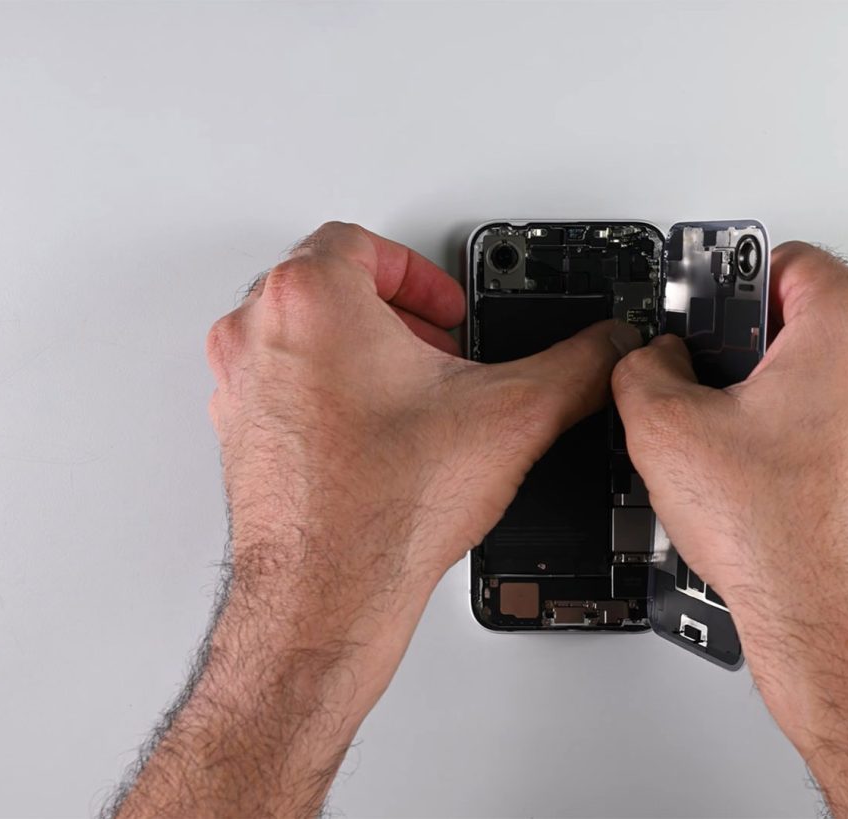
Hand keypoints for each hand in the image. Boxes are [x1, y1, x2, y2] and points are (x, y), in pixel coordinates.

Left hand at [114, 222, 637, 816]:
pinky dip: (330, 397)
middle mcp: (259, 332)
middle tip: (440, 350)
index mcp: (313, 299)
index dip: (422, 273)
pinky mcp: (239, 435)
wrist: (329, 599)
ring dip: (361, 352)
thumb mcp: (514, 414)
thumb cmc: (384, 510)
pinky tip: (383, 442)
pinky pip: (284, 388)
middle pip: (329, 283)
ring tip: (415, 397)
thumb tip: (608, 349)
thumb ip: (578, 366)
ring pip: (303, 335)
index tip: (449, 311)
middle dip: (396, 313)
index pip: (363, 242)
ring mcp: (239, 387)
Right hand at [613, 242, 847, 815]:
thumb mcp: (664, 429)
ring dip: (808, 399)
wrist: (834, 626)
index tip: (713, 321)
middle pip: (823, 320)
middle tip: (726, 396)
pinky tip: (795, 482)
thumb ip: (644, 366)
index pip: (787, 261)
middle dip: (770, 351)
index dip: (734, 290)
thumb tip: (652, 361)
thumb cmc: (781, 537)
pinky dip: (842, 445)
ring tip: (760, 452)